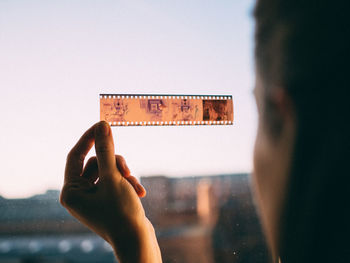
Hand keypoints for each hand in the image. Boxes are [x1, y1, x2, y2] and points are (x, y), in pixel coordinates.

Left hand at [60, 121, 161, 262]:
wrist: (137, 240)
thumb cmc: (121, 212)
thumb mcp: (113, 177)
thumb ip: (106, 150)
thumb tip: (101, 126)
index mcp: (71, 192)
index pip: (75, 156)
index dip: (88, 138)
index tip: (102, 124)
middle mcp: (79, 195)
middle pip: (95, 163)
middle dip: (114, 164)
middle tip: (125, 170)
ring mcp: (93, 198)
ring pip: (108, 170)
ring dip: (123, 174)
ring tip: (133, 186)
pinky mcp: (107, 199)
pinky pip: (114, 181)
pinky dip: (127, 183)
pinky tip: (139, 192)